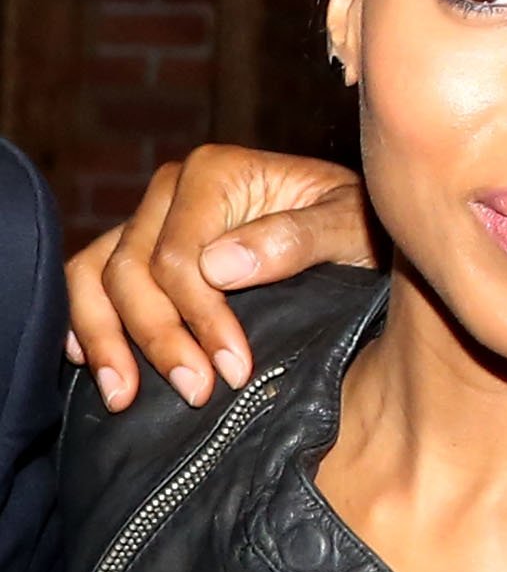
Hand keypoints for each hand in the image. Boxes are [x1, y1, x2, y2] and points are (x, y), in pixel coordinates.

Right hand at [67, 149, 374, 410]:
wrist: (353, 226)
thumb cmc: (356, 224)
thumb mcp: (348, 226)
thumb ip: (297, 238)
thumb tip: (221, 267)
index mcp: (216, 173)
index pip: (179, 257)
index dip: (201, 319)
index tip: (235, 369)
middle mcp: (171, 190)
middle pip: (131, 271)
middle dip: (159, 339)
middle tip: (196, 393)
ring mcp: (150, 219)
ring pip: (96, 276)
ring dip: (104, 339)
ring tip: (123, 397)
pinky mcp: (141, 249)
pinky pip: (89, 279)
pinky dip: (84, 319)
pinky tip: (87, 362)